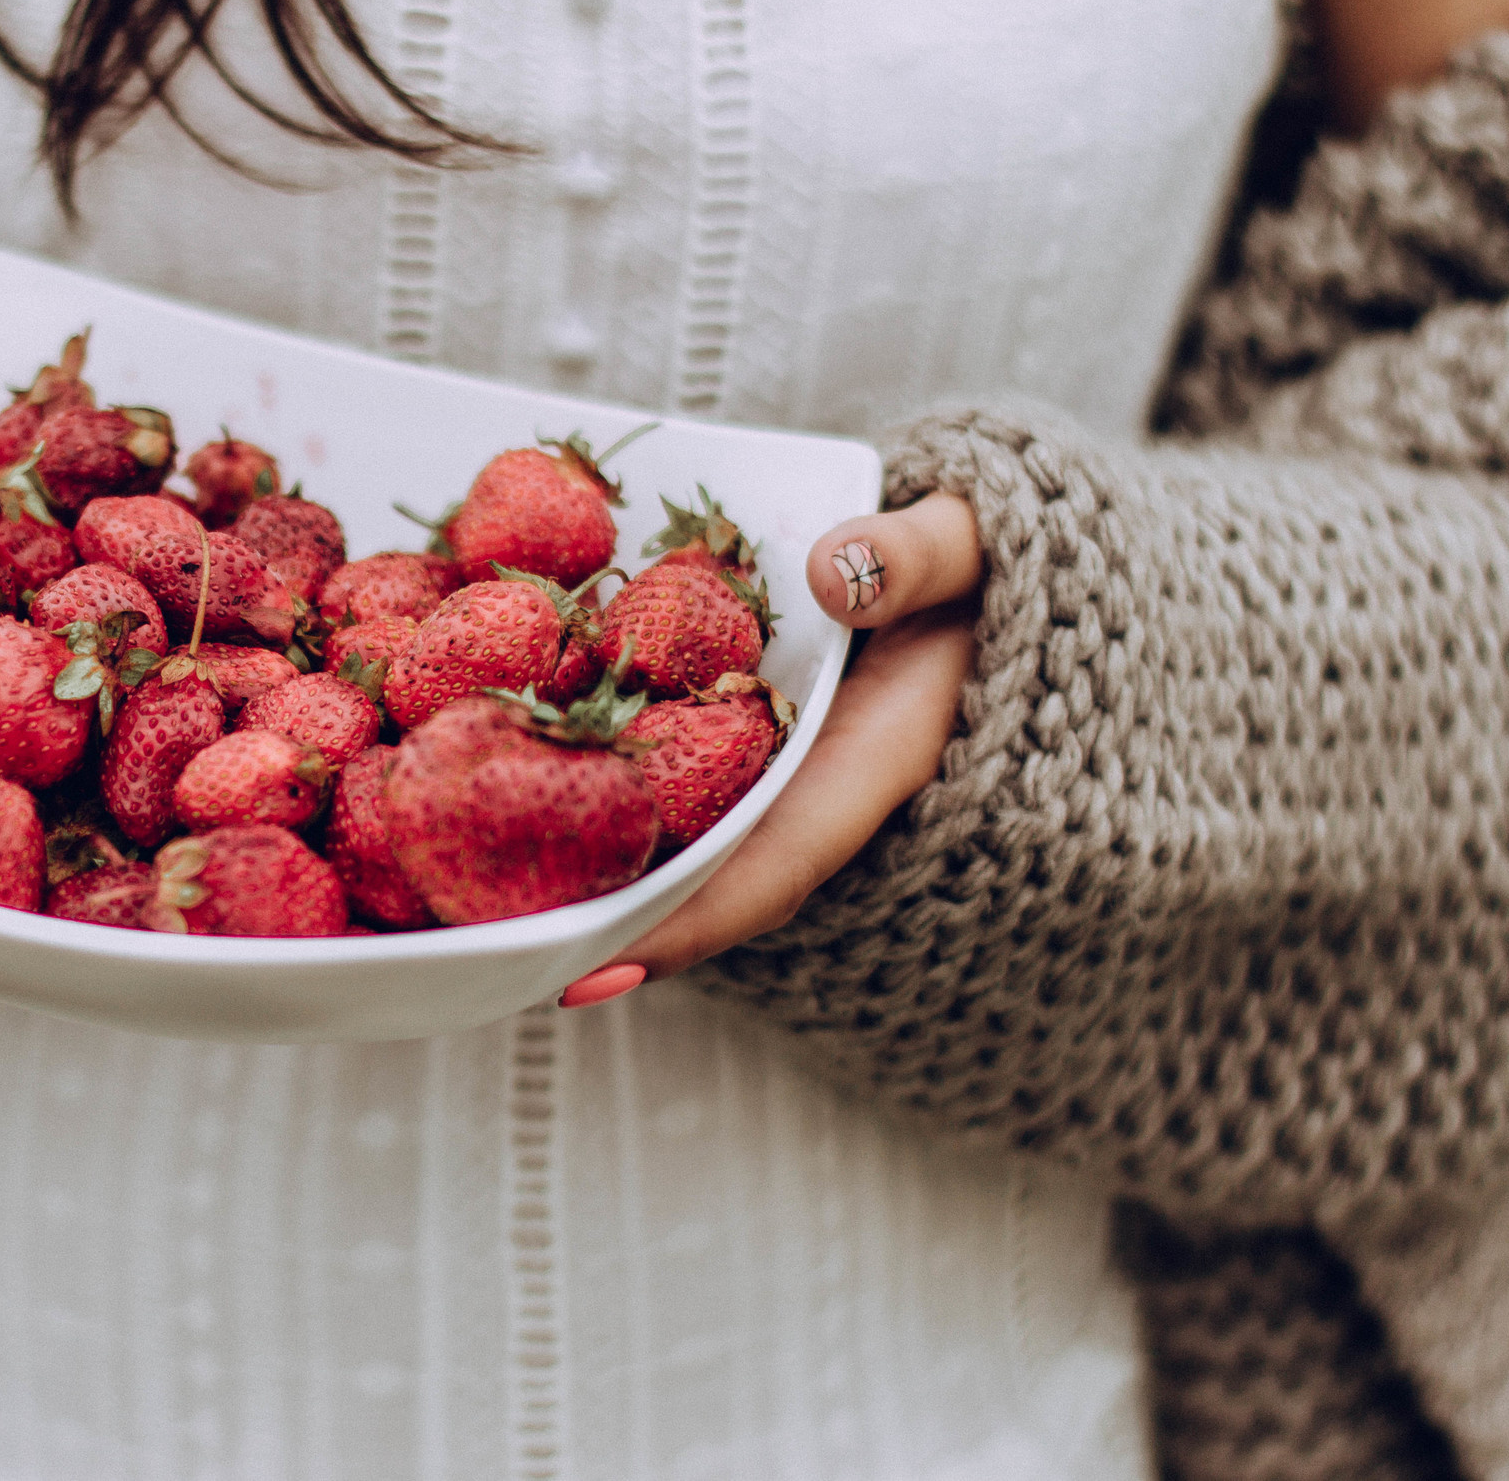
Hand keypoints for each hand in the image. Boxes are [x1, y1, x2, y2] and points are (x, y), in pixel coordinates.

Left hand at [559, 492, 984, 1007]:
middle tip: (514, 956)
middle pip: (713, 874)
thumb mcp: (968, 542)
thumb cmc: (992, 557)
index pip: (778, 861)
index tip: (607, 967)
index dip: (695, 919)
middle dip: (622, 921)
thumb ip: (915, 554)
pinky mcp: (761, 734)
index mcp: (877, 761)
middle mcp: (822, 785)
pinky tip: (525, 786)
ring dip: (603, 864)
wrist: (1008, 561)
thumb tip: (834, 571)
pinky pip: (684, 775)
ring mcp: (789, 765)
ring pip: (691, 833)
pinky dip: (613, 786)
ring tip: (499, 902)